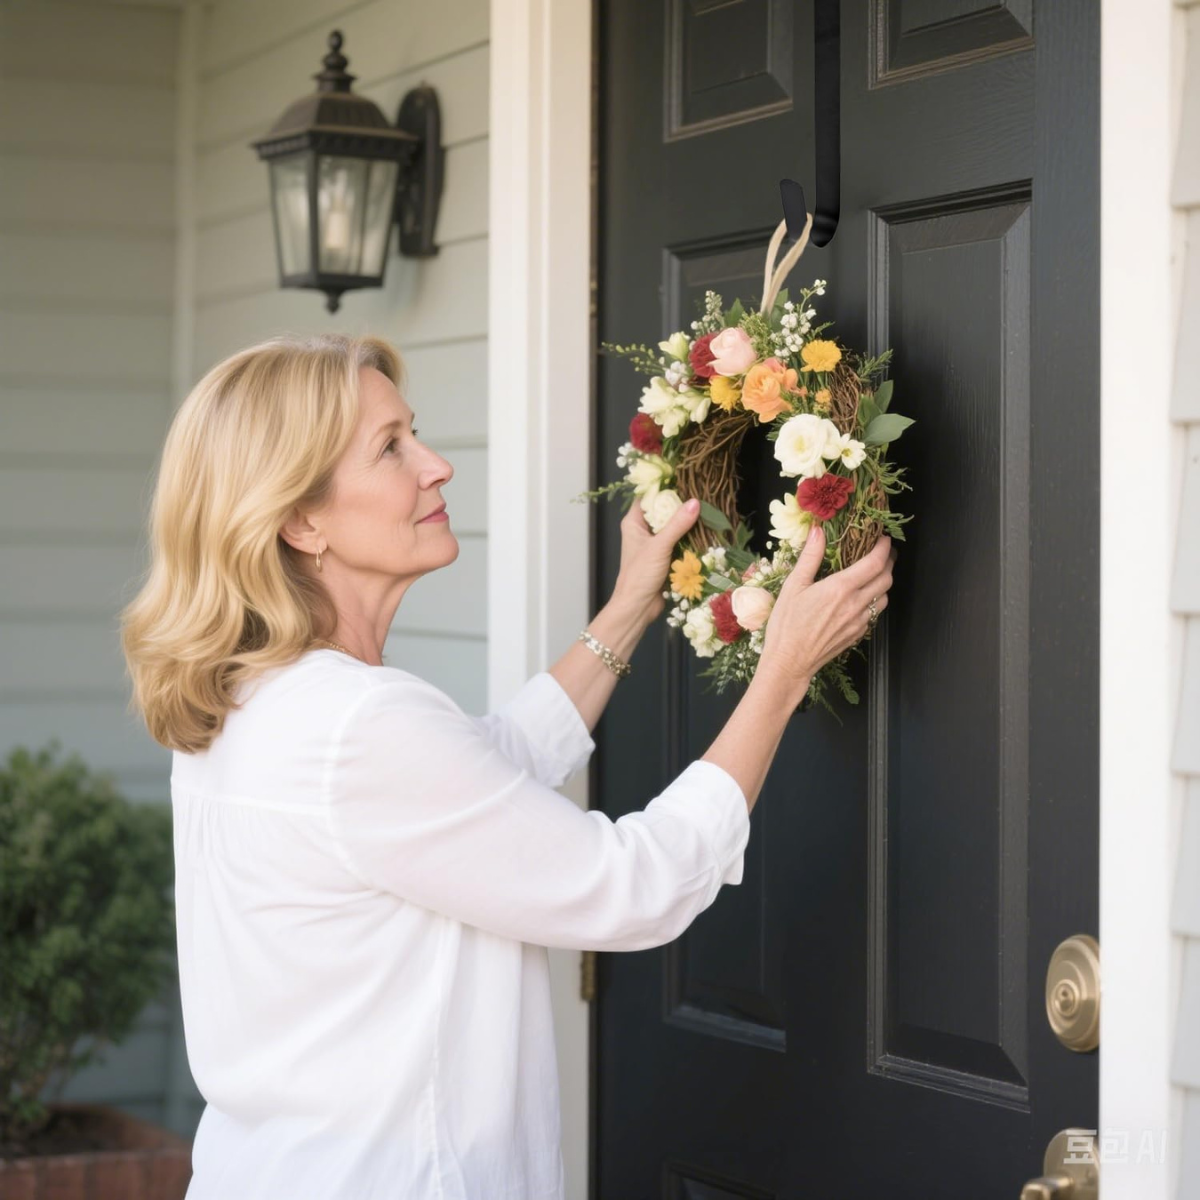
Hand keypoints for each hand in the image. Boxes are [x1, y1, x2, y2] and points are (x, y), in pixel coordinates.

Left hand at [610, 497, 702, 626]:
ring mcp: (655, 544)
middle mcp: (643, 531)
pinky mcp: (665, 557)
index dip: (664, 487)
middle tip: (702, 494)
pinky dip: (690, 538)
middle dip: (681, 505)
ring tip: (708, 510)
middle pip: (663, 510)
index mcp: (634, 523)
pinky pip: (680, 542)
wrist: (638, 607)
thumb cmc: (639, 575)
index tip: (684, 479)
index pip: (648, 497)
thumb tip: (694, 502)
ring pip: (674, 527)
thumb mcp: (659, 546)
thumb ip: (677, 524)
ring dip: (688, 523)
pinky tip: (706, 532)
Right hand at [758, 526, 897, 700]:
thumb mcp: (793, 586)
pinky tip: (862, 597)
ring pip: (884, 597)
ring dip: (884, 582)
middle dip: (889, 562)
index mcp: (840, 588)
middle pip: (886, 578)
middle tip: (882, 552)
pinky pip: (875, 613)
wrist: (789, 662)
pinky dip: (875, 600)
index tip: (882, 538)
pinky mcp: (857, 635)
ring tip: (875, 573)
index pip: (875, 563)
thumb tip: (817, 531)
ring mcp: (859, 622)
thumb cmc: (787, 625)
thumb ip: (810, 557)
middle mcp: (855, 604)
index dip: (883, 547)